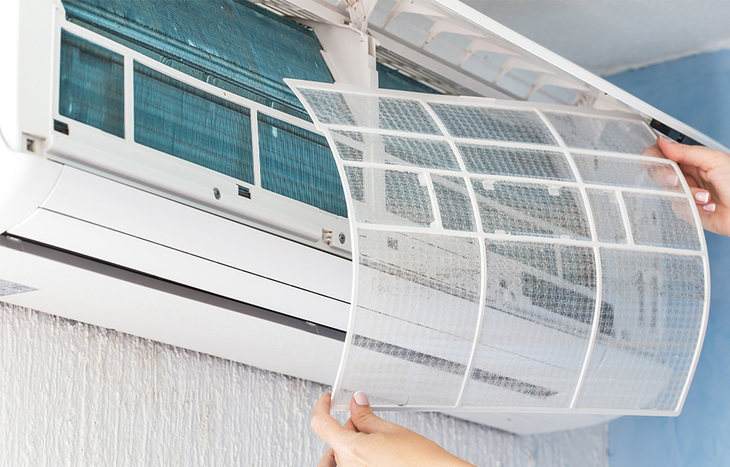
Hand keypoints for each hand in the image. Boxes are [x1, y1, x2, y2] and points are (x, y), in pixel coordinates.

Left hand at [311, 392, 472, 466]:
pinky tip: (376, 454)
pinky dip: (359, 456)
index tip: (327, 400)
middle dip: (348, 428)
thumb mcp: (391, 430)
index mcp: (350, 450)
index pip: (321, 424)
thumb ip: (366, 417)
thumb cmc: (420, 461)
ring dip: (353, 444)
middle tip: (367, 421)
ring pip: (343, 455)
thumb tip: (356, 403)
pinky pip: (351, 465)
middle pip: (334, 441)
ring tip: (378, 441)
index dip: (322, 407)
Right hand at [654, 137, 729, 235]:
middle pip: (659, 172)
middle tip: (675, 180)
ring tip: (705, 196)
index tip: (657, 160)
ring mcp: (686, 192)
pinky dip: (691, 207)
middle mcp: (687, 175)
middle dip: (666, 176)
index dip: (655, 156)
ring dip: (688, 194)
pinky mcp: (688, 210)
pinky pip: (676, 207)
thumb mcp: (714, 160)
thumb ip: (686, 151)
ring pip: (667, 191)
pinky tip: (706, 206)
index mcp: (693, 159)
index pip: (663, 153)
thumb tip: (662, 141)